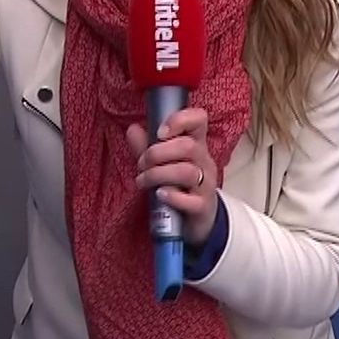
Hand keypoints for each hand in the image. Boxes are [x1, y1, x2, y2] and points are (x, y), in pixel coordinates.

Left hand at [127, 108, 216, 245]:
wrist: (197, 219)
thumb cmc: (178, 185)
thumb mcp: (162, 163)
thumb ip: (146, 147)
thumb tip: (132, 129)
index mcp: (196, 144)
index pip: (199, 119)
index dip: (180, 119)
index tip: (160, 132)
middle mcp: (204, 161)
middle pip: (188, 146)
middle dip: (157, 153)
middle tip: (141, 164)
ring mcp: (205, 184)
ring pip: (187, 172)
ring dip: (158, 174)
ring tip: (143, 181)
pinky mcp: (202, 206)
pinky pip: (190, 200)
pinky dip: (172, 196)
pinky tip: (159, 195)